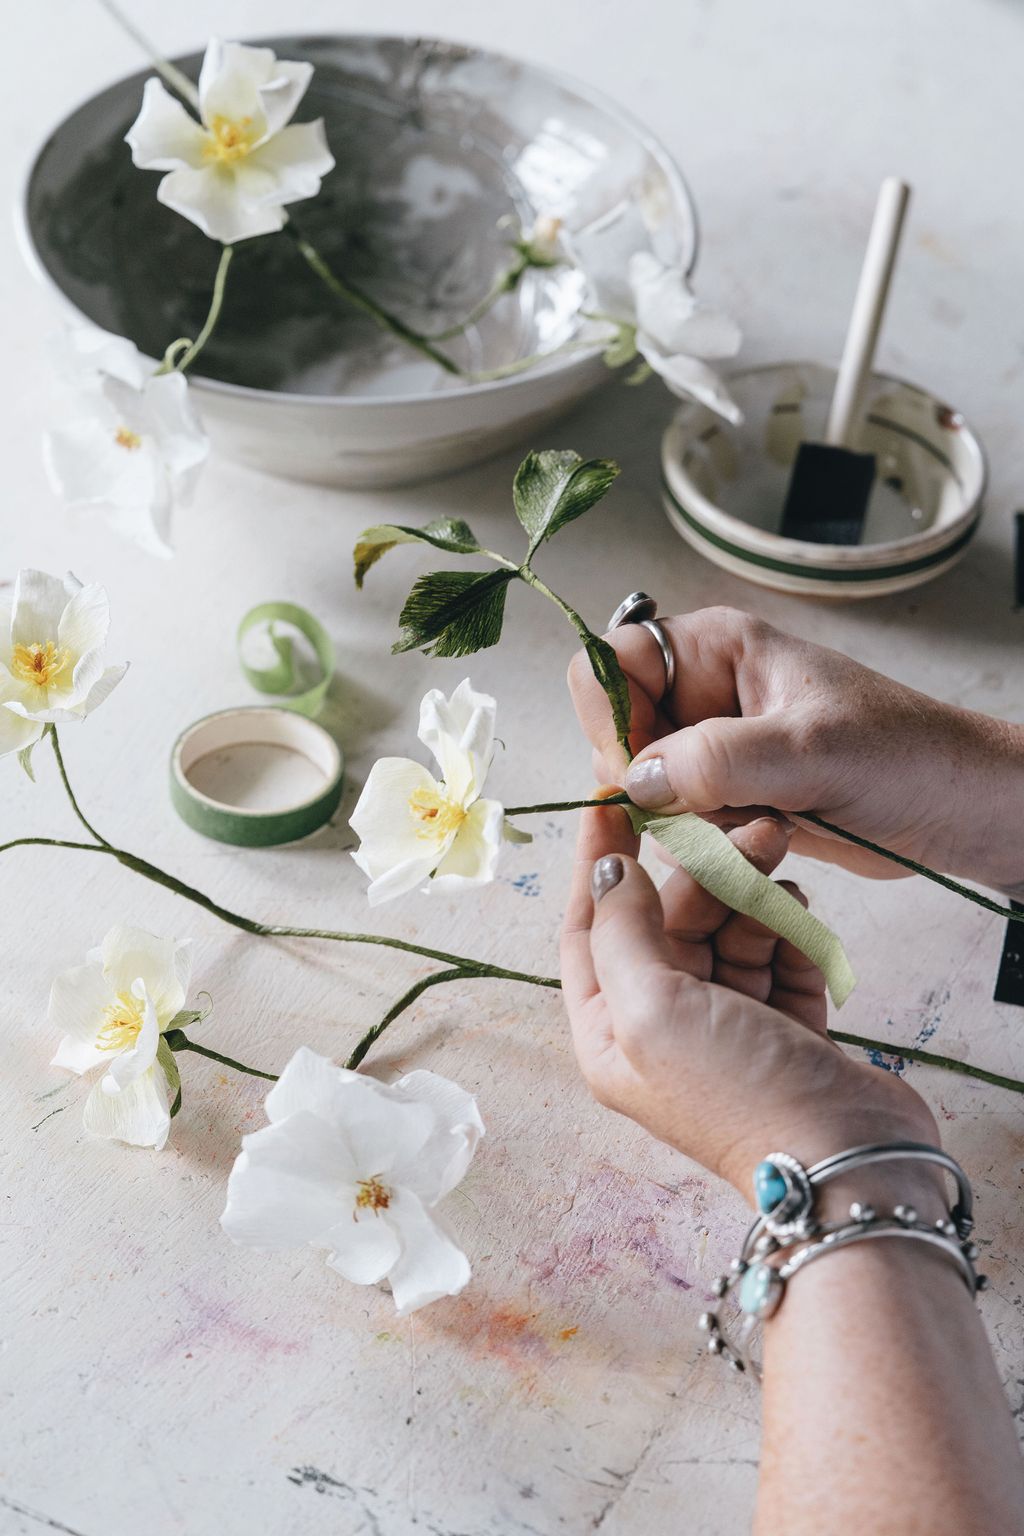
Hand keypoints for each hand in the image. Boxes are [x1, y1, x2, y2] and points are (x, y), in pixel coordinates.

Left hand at [561, 800, 938, 1203]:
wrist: (848, 1162)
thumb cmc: (736, 1093)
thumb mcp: (651, 1008)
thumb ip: (622, 931)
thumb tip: (607, 871)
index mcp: (610, 1034)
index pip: (590, 930)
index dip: (599, 863)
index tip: (610, 800)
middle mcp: (663, 1031)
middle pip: (669, 923)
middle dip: (702, 873)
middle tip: (747, 830)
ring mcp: (729, 1030)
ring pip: (728, 933)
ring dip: (750, 893)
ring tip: (779, 854)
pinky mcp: (788, 1030)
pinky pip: (778, 957)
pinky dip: (787, 930)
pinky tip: (798, 911)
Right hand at [569, 606, 1023, 891]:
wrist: (956, 807)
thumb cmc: (904, 756)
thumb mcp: (811, 751)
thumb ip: (718, 759)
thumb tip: (637, 779)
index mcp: (716, 647)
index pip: (608, 664)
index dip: (611, 718)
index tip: (642, 771)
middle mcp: (704, 692)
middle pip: (618, 734)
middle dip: (656, 785)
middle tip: (712, 810)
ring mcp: (715, 748)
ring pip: (647, 790)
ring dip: (691, 824)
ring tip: (764, 824)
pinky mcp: (729, 798)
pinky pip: (681, 826)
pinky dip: (711, 846)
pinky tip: (769, 840)